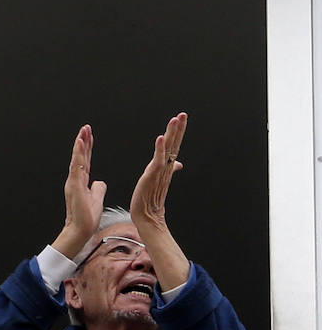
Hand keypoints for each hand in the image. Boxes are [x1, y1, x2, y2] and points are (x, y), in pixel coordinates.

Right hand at [53, 124, 106, 259]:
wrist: (81, 230)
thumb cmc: (87, 217)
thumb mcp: (96, 198)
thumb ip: (98, 188)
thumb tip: (100, 182)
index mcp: (81, 182)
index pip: (85, 160)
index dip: (88, 148)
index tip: (89, 136)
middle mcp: (75, 179)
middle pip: (81, 156)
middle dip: (83, 141)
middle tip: (86, 127)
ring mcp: (74, 181)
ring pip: (77, 158)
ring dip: (80, 144)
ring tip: (83, 131)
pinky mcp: (75, 185)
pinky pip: (77, 166)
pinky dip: (78, 153)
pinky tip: (80, 143)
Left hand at [130, 112, 186, 235]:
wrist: (147, 215)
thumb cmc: (150, 199)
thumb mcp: (160, 180)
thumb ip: (168, 169)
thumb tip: (178, 163)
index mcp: (166, 166)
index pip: (174, 145)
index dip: (178, 132)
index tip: (181, 119)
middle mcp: (166, 167)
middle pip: (174, 144)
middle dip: (179, 129)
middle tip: (183, 114)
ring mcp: (160, 170)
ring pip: (169, 149)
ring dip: (172, 134)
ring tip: (176, 119)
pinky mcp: (153, 175)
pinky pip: (158, 160)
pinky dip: (160, 148)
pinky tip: (161, 137)